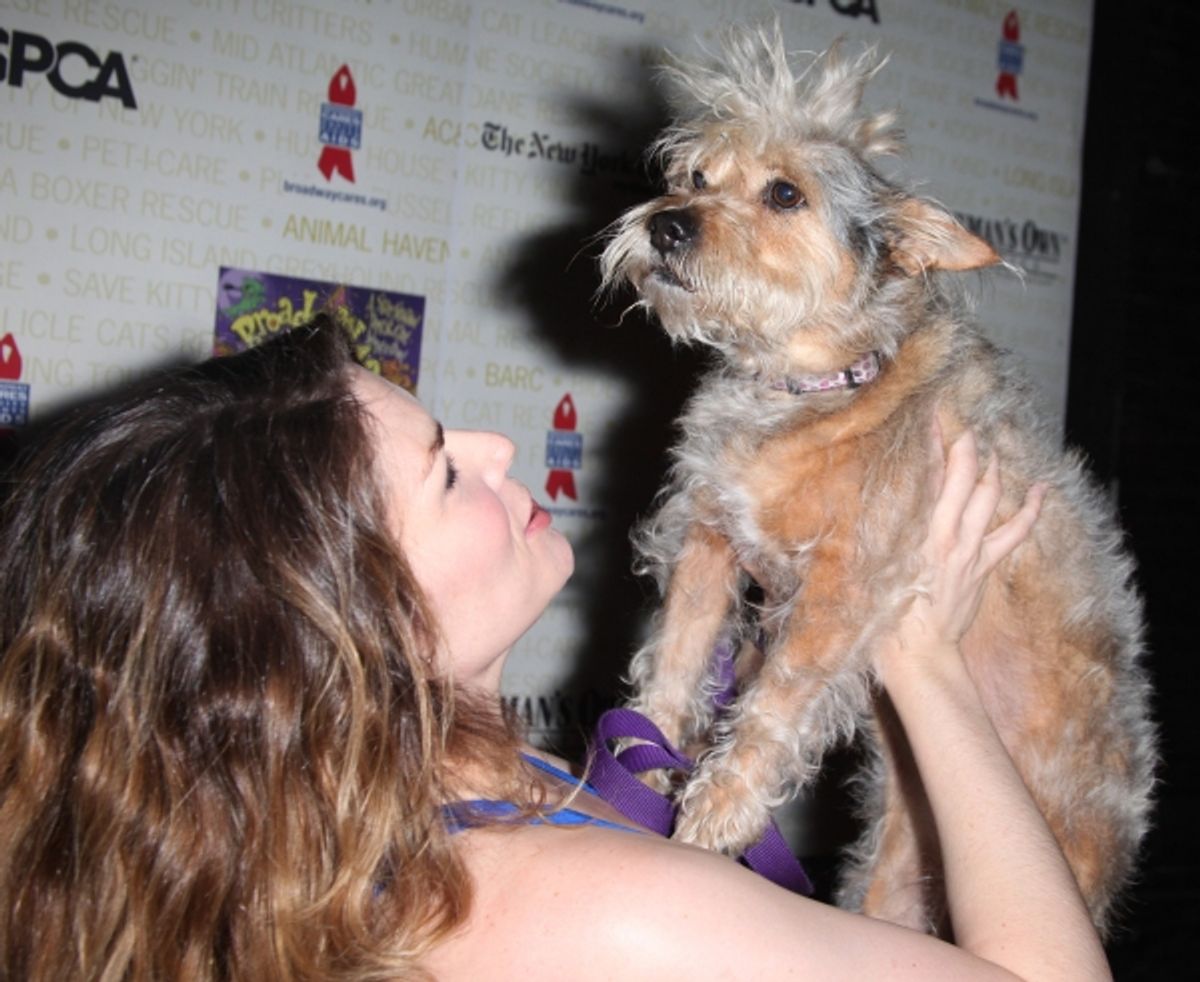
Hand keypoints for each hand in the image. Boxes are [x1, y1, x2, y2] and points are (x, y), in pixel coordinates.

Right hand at [877, 423, 1045, 678]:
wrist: (919, 655)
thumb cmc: (884, 617)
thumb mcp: (869, 571)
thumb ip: (872, 534)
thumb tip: (861, 504)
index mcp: (918, 534)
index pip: (930, 476)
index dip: (934, 443)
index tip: (933, 416)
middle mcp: (949, 536)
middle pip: (965, 478)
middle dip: (966, 446)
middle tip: (963, 424)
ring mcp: (972, 551)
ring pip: (991, 497)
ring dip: (993, 469)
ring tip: (991, 448)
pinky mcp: (984, 567)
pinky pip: (1015, 532)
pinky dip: (1030, 509)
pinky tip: (1040, 489)